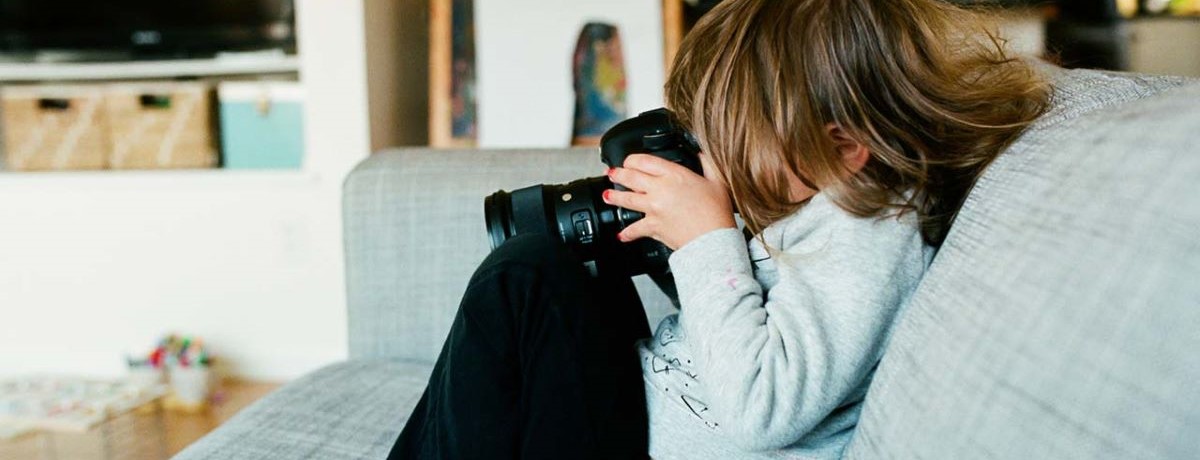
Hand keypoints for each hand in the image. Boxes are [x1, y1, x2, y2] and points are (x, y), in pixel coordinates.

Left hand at [603, 153, 735, 249]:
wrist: (713, 240)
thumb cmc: (716, 213)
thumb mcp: (717, 181)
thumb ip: (707, 164)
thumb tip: (702, 154)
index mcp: (674, 175)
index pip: (645, 161)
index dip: (633, 159)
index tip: (630, 161)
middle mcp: (660, 189)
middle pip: (630, 177)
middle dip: (618, 174)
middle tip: (612, 174)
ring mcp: (653, 208)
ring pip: (626, 199)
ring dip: (614, 197)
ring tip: (608, 196)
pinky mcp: (652, 226)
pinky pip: (634, 229)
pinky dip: (626, 233)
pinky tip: (621, 234)